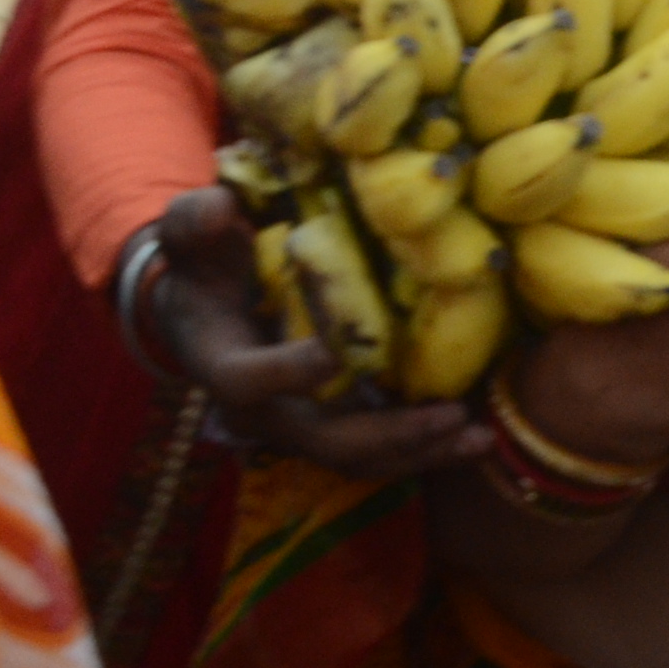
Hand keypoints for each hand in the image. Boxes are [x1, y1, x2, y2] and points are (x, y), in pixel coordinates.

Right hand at [144, 187, 487, 477]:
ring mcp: (296, 427)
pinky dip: (423, 450)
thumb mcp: (191, 235)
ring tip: (477, 438)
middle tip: (451, 415)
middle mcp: (260, 410)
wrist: (203, 313)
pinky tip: (474, 438)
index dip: (287, 372)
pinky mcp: (328, 427)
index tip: (334, 354)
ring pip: (356, 457)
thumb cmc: (204, 266)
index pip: (247, 379)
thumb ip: (197, 220)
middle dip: (386, 433)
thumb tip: (222, 209)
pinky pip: (375, 453)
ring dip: (419, 453)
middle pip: (321, 439)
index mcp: (221, 361)